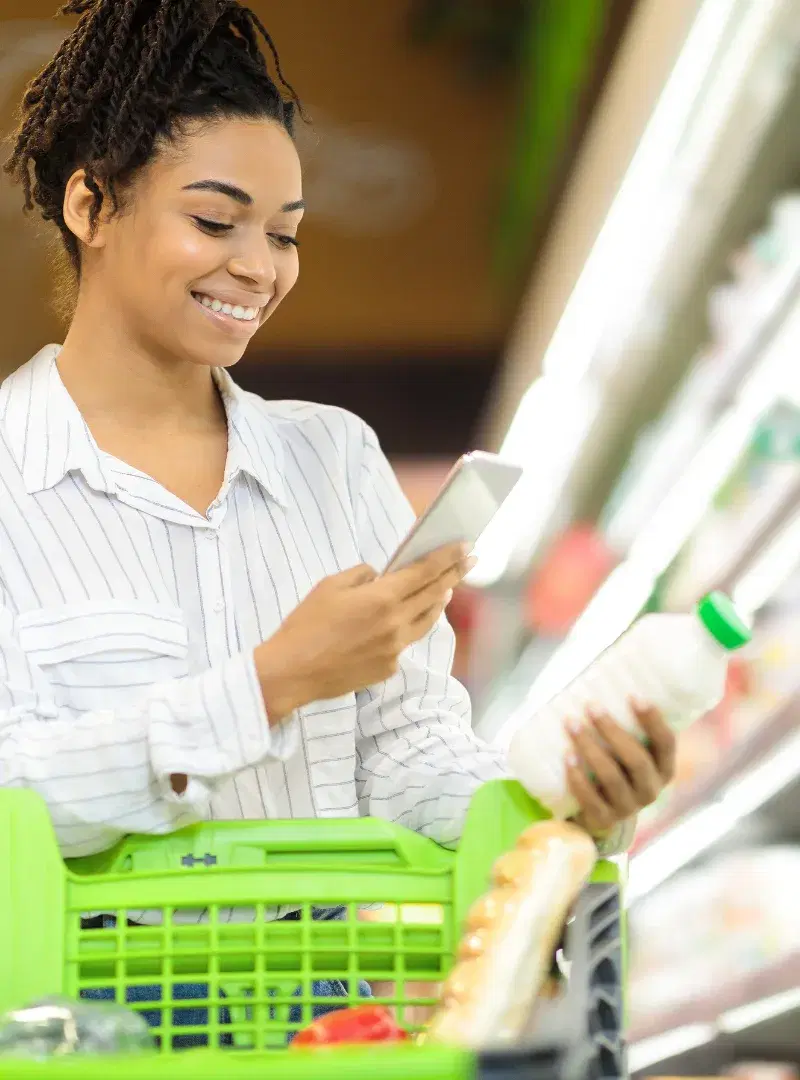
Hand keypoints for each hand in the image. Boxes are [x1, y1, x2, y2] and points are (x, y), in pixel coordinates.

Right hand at [255, 543, 473, 721]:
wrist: (292, 672)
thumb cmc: (306, 625)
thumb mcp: (330, 586)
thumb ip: (362, 576)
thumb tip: (380, 577)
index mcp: (382, 598)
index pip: (425, 572)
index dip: (447, 557)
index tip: (465, 546)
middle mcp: (396, 623)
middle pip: (434, 595)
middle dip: (454, 575)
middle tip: (470, 561)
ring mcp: (395, 649)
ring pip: (427, 622)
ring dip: (439, 602)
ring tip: (447, 590)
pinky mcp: (388, 668)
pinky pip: (406, 642)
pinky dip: (409, 628)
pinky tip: (406, 622)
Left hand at [565, 701, 675, 837]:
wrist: (599, 812)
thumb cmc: (615, 767)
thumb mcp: (627, 751)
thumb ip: (627, 728)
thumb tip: (604, 684)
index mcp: (664, 768)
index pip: (665, 742)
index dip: (652, 720)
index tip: (633, 695)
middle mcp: (651, 789)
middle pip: (636, 759)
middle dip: (611, 730)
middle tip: (590, 706)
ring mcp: (629, 807)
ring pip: (611, 777)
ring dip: (589, 747)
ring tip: (571, 724)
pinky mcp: (605, 819)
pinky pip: (591, 798)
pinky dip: (577, 776)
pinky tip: (566, 756)